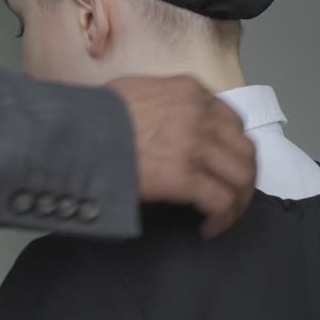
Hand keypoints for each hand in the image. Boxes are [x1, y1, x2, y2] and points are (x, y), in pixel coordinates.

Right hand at [108, 75, 255, 236]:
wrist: (75, 133)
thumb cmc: (94, 115)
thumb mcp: (136, 91)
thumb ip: (166, 104)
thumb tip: (169, 126)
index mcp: (190, 92)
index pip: (233, 123)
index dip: (233, 150)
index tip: (222, 169)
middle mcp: (200, 115)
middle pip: (245, 151)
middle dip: (242, 179)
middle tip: (230, 198)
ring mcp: (194, 145)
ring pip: (241, 177)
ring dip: (237, 202)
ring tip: (221, 217)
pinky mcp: (184, 176)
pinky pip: (221, 201)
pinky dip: (221, 218)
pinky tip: (207, 228)